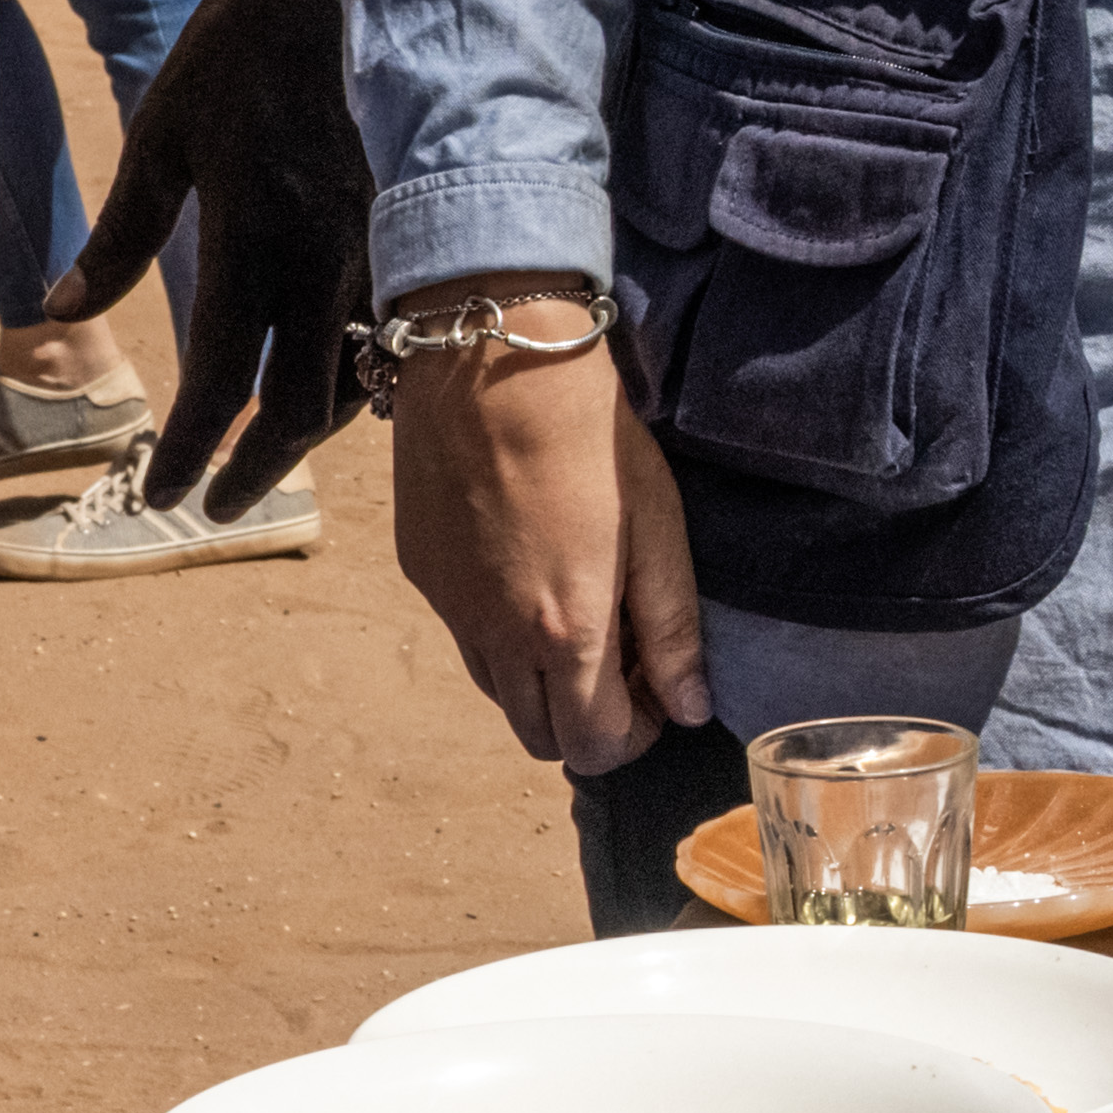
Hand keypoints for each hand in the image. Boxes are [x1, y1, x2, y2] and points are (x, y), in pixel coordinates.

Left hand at [44, 0, 372, 506]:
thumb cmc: (233, 51)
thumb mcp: (159, 135)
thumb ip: (116, 235)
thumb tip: (57, 313)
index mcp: (254, 239)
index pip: (222, 381)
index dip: (191, 451)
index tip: (161, 493)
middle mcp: (326, 258)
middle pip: (301, 406)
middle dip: (256, 467)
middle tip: (216, 505)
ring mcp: (382, 246)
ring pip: (362, 376)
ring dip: (313, 431)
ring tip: (268, 455)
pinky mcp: (413, 226)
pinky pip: (396, 329)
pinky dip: (365, 375)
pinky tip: (335, 385)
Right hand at [391, 299, 705, 766]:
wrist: (495, 366)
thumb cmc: (592, 441)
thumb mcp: (657, 531)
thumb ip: (672, 630)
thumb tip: (691, 706)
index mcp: (564, 635)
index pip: (593, 746)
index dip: (635, 736)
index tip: (657, 699)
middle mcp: (497, 639)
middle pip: (538, 737)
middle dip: (586, 723)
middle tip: (621, 665)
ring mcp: (450, 609)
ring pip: (497, 694)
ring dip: (541, 685)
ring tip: (577, 620)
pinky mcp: (420, 575)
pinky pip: (464, 638)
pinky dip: (501, 640)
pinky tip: (529, 579)